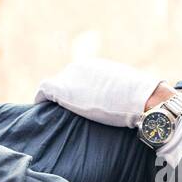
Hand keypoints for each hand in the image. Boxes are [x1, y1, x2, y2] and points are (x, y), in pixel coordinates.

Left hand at [33, 58, 163, 127]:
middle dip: (63, 96)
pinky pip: (43, 92)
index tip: (76, 106)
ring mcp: (70, 76)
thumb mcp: (125, 88)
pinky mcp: (62, 88)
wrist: (141, 98)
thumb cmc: (138, 97)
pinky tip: (41, 112)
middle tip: (64, 114)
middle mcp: (79, 67)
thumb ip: (115, 90)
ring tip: (52, 115)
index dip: (74, 93)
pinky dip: (40, 101)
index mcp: (93, 66)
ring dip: (51, 101)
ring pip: (52, 88)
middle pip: (63, 82)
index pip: (76, 78)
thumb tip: (121, 101)